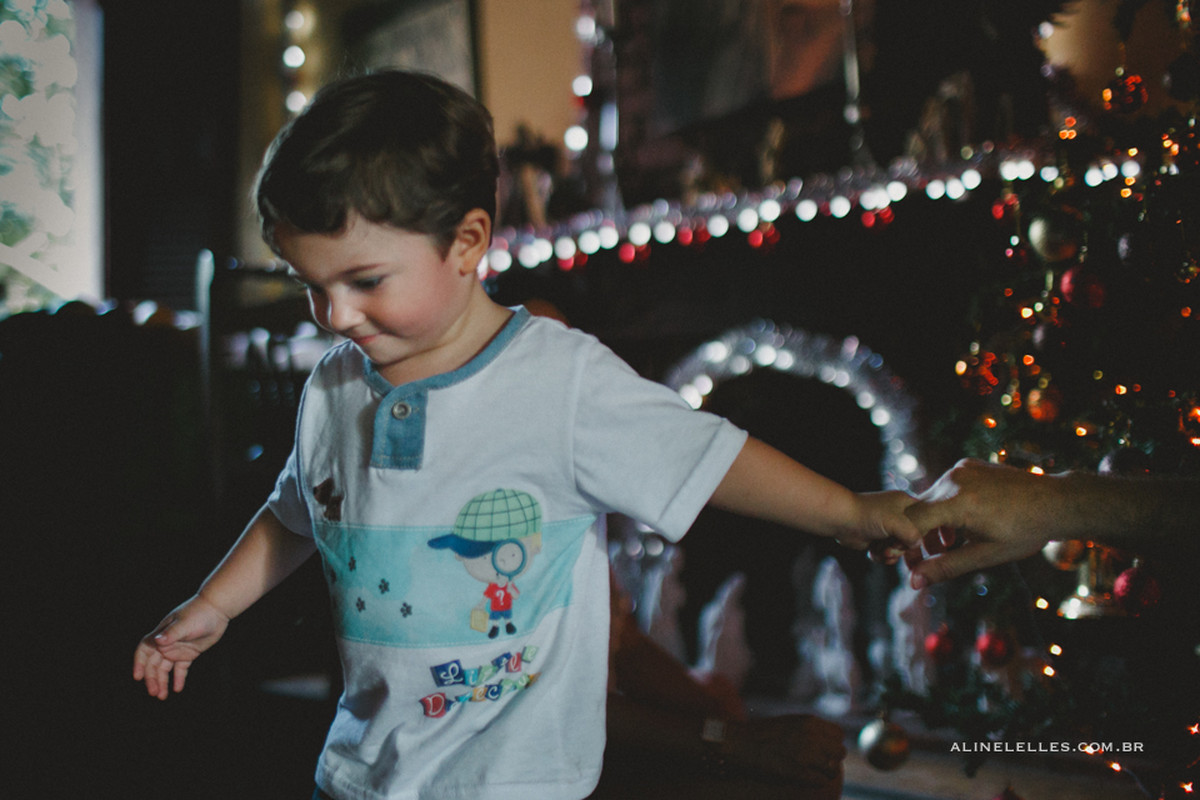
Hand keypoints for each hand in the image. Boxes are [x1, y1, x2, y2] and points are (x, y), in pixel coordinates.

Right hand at [132, 594, 229, 699]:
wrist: (217, 609)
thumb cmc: (199, 613)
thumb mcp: (185, 624)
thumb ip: (171, 633)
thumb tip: (157, 640)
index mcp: (162, 636)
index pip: (144, 651)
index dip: (139, 663)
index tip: (138, 677)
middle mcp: (167, 643)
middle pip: (153, 664)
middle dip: (152, 678)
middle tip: (154, 692)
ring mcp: (178, 648)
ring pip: (166, 668)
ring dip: (163, 681)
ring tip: (162, 695)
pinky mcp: (190, 652)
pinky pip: (181, 668)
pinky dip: (179, 678)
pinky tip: (178, 688)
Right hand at [725, 714, 845, 785]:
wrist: (738, 743)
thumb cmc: (761, 734)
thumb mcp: (789, 722)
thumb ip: (809, 728)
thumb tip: (826, 740)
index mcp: (809, 721)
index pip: (839, 735)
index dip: (833, 744)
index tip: (824, 750)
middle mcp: (810, 736)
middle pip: (839, 752)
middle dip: (831, 759)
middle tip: (818, 764)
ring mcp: (805, 754)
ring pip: (832, 769)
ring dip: (824, 772)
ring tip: (811, 773)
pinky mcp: (797, 772)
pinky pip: (820, 780)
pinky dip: (815, 781)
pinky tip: (805, 779)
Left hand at [835, 490, 921, 551]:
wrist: (840, 520)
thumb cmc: (867, 514)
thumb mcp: (897, 522)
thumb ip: (913, 534)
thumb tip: (917, 544)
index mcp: (905, 503)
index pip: (926, 519)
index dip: (921, 533)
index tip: (911, 540)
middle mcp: (898, 514)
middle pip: (912, 538)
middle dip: (902, 548)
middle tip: (892, 547)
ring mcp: (887, 527)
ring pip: (900, 548)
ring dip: (891, 554)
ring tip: (882, 551)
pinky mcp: (877, 538)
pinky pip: (888, 552)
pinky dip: (882, 556)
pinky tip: (875, 553)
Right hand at [902, 459, 1055, 587]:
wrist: (1056, 502)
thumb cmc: (1025, 532)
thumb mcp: (985, 554)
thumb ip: (946, 567)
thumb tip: (914, 583)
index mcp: (958, 502)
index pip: (912, 522)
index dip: (906, 543)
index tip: (910, 562)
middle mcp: (954, 480)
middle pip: (918, 509)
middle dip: (919, 535)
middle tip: (929, 559)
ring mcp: (960, 469)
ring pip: (930, 499)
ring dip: (933, 522)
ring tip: (950, 545)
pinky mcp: (966, 465)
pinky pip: (945, 488)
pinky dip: (945, 507)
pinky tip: (962, 524)